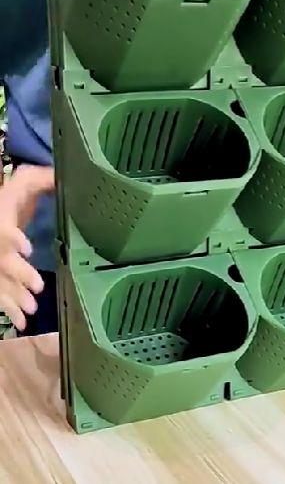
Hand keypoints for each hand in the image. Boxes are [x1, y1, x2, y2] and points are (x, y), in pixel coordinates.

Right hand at [0, 165, 53, 330]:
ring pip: (0, 281)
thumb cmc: (11, 194)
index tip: (26, 247)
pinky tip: (22, 322)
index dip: (11, 240)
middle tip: (38, 287)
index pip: (3, 230)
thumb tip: (66, 174)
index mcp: (0, 217)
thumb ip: (43, 179)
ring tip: (32, 310)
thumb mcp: (25, 182)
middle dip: (19, 275)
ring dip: (15, 297)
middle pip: (2, 261)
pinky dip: (9, 308)